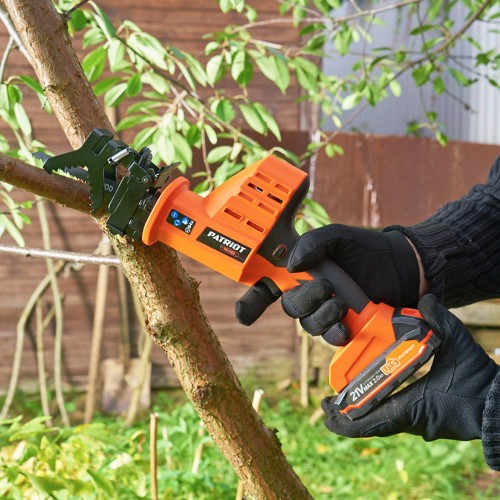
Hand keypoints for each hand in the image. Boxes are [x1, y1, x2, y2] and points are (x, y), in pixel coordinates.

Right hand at [235, 225, 421, 343]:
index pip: (266, 287)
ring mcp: (324, 310)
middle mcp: (307, 292)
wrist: (400, 267)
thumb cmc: (366, 248)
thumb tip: (292, 265)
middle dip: (302, 300)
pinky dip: (333, 333)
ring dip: (322, 315)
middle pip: (288, 307)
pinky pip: (328, 337)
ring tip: (341, 302)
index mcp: (298, 270)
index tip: (244, 314)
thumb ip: (313, 242)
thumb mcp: (337, 236)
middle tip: (325, 286)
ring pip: (307, 324)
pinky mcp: (343, 324)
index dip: (251, 302)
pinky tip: (344, 327)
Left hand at [321, 294, 498, 440]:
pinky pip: (394, 421)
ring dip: (361, 415)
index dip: (345, 420)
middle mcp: (412, 421)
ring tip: (341, 402)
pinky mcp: (426, 421)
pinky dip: (377, 413)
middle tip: (327, 404)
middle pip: (370, 425)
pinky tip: (371, 399)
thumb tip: (424, 299)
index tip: (327, 411)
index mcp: (413, 407)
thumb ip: (440, 320)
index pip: (371, 420)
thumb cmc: (479, 380)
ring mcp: (419, 424)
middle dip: (346, 417)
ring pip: (381, 424)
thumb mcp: (459, 344)